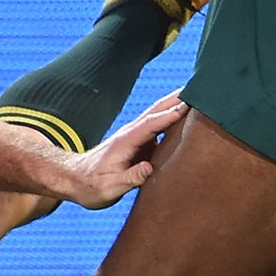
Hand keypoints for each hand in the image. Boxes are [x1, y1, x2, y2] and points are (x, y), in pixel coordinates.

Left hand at [56, 93, 186, 208]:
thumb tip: (149, 168)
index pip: (151, 124)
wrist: (75, 179)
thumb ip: (130, 178)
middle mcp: (131, 134)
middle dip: (177, 98)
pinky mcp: (139, 143)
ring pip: (158, 115)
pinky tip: (186, 116)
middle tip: (200, 87)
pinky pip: (159, 126)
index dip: (169, 115)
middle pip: (157, 110)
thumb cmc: (91, 186)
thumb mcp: (109, 188)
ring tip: (199, 94)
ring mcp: (135, 136)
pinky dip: (173, 116)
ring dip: (176, 102)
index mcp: (126, 142)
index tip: (188, 106)